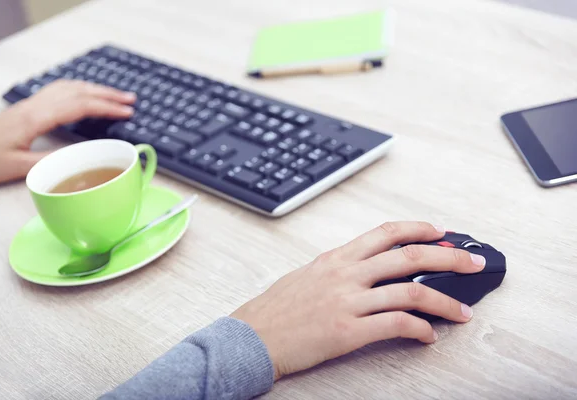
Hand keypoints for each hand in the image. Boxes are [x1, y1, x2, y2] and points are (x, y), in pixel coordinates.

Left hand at [0, 80, 135, 183]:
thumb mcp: (19, 167)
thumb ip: (52, 160)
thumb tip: (83, 156)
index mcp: (36, 118)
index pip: (79, 105)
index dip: (106, 107)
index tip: (126, 112)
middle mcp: (35, 106)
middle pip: (78, 91)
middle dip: (107, 94)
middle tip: (130, 100)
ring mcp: (32, 104)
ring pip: (69, 87)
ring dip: (95, 89)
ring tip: (115, 95)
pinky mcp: (29, 108)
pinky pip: (59, 90)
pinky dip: (80, 89)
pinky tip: (86, 94)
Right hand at [231, 221, 485, 379]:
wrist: (251, 337)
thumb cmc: (276, 309)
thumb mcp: (307, 275)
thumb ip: (339, 268)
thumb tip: (366, 267)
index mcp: (336, 258)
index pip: (385, 233)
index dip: (419, 229)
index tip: (441, 231)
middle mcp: (345, 274)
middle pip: (408, 256)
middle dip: (448, 257)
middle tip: (472, 262)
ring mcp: (347, 302)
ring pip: (410, 291)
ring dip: (444, 301)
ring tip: (463, 311)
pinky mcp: (347, 331)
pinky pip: (395, 325)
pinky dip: (420, 329)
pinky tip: (428, 335)